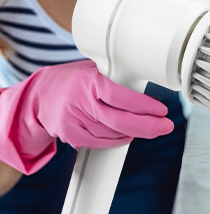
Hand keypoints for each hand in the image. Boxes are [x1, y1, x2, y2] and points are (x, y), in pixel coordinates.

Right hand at [0, 60, 172, 174]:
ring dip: (135, 133)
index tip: (162, 110)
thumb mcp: (94, 70)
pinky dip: (119, 140)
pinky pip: (102, 143)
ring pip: (113, 134)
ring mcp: (74, 122)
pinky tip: (128, 134)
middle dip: (147, 126)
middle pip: (119, 121)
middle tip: (166, 126)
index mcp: (88, 82)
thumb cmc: (74, 80)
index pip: (120, 97)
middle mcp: (80, 103)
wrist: (40, 96)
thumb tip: (150, 82)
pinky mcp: (71, 136)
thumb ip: (117, 79)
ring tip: (149, 127)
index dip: (144, 106)